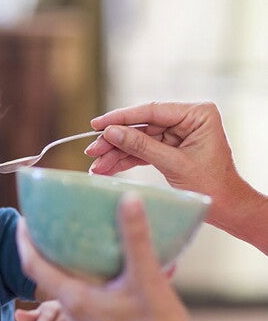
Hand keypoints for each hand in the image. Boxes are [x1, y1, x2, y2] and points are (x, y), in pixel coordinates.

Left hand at [17, 193, 198, 320]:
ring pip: (66, 293)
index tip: (23, 221)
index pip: (33, 266)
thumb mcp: (148, 277)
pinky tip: (99, 277)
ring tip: (76, 249)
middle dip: (46, 253)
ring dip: (66, 272)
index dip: (24, 241)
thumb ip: (136, 237)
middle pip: (48, 278)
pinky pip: (80, 306)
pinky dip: (82, 287)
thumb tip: (129, 199)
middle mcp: (73, 316)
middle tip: (52, 230)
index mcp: (75, 300)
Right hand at [86, 101, 233, 190]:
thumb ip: (141, 146)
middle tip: (92, 150)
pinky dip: (124, 160)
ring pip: (137, 139)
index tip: (97, 124)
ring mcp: (177, 133)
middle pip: (141, 126)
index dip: (121, 118)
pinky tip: (107, 168)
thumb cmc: (212, 186)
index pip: (152, 111)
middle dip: (115, 140)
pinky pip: (141, 151)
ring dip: (116, 153)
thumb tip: (111, 132)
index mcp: (197, 114)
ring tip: (96, 165)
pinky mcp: (169, 147)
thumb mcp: (174, 164)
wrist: (228, 208)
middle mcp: (186, 119)